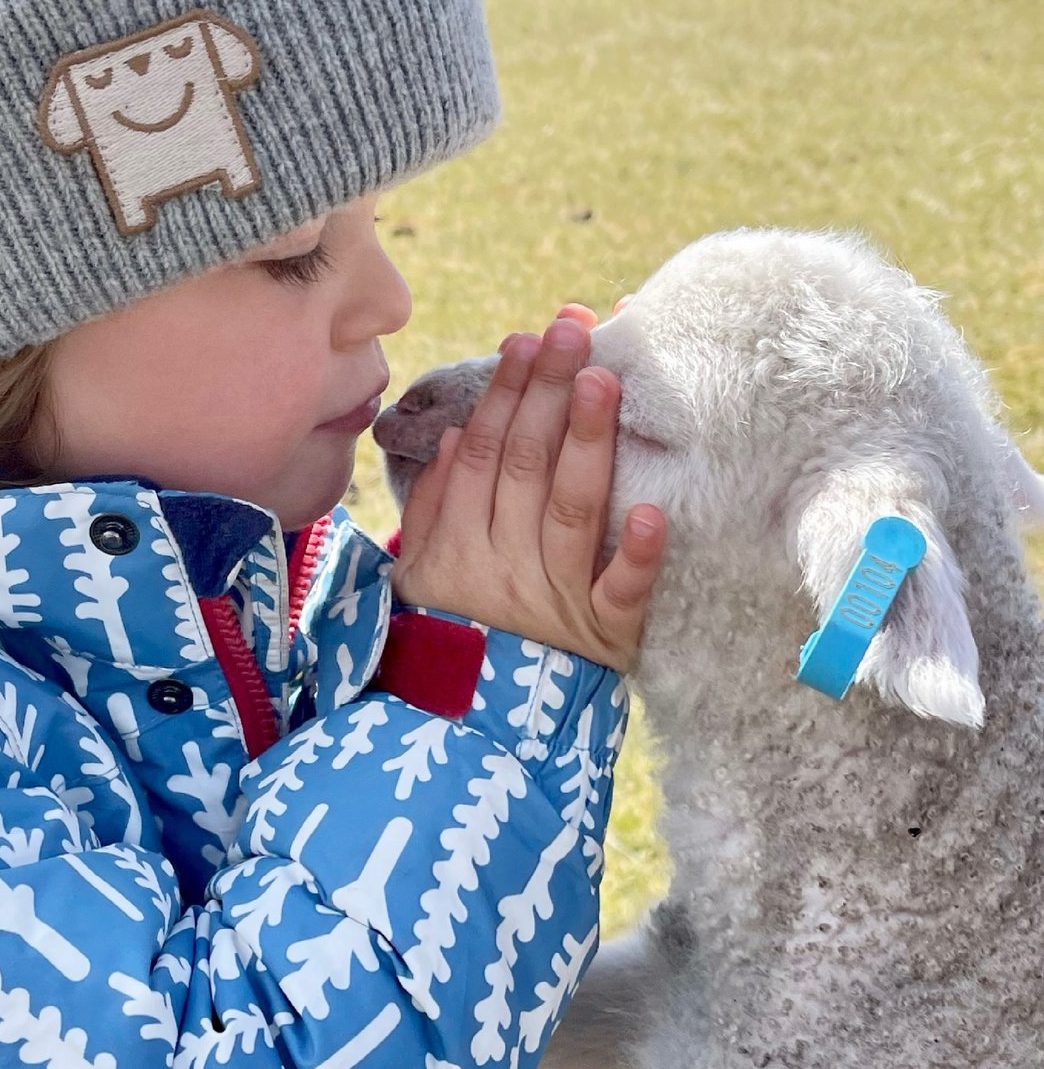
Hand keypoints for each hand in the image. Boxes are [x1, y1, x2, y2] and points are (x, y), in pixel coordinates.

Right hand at [391, 313, 665, 669]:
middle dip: (548, 392)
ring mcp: (556, 600)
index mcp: (457, 547)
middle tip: (573, 330)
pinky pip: (619, 594)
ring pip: (571, 509)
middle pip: (526, 465)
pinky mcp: (604, 637)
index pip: (482, 453)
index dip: (503, 394)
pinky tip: (651, 510)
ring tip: (604, 379)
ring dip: (588, 442)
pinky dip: (636, 556)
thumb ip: (433, 508)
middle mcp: (504, 566)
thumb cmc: (450, 641)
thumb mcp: (416, 579)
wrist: (470, 738)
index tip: (524, 341)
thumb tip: (456, 435)